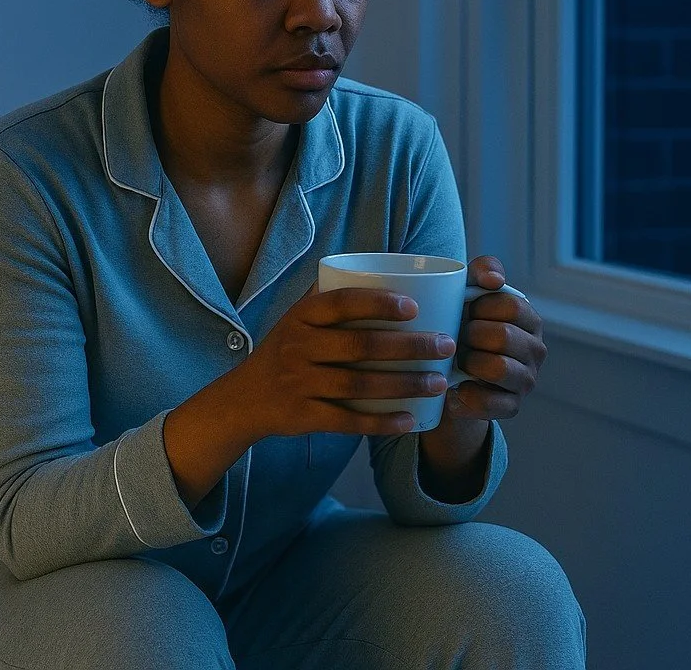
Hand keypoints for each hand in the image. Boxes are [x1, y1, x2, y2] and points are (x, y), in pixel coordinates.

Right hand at [237, 283, 457, 440]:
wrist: (245, 397)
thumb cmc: (285, 350)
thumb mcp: (296, 318)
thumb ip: (327, 296)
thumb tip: (375, 268)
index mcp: (301, 317)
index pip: (341, 303)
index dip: (378, 303)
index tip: (414, 306)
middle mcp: (299, 347)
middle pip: (360, 346)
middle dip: (409, 346)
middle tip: (446, 345)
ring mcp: (301, 383)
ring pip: (359, 386)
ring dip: (404, 385)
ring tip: (439, 383)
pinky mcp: (304, 416)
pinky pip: (348, 421)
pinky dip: (381, 423)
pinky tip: (409, 420)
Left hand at [443, 255, 545, 422]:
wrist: (448, 367)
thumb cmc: (461, 320)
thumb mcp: (469, 289)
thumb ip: (483, 270)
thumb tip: (494, 280)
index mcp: (529, 319)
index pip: (512, 306)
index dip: (481, 306)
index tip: (465, 310)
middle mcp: (535, 350)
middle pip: (504, 336)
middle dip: (471, 334)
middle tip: (457, 336)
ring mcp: (526, 380)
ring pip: (499, 368)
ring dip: (470, 362)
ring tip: (458, 360)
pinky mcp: (512, 406)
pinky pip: (490, 403)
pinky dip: (467, 396)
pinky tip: (455, 388)